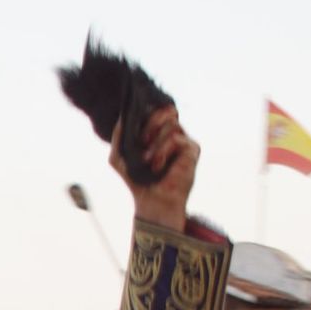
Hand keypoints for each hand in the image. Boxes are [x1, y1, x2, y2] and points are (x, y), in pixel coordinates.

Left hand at [112, 106, 195, 231]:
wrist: (151, 201)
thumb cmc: (137, 180)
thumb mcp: (118, 158)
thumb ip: (118, 137)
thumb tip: (121, 117)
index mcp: (158, 132)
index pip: (158, 109)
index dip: (150, 107)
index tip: (137, 109)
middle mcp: (173, 133)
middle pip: (168, 110)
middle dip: (152, 121)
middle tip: (142, 139)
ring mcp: (184, 140)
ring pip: (171, 124)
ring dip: (155, 143)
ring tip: (147, 161)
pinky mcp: (192, 149)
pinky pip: (175, 139)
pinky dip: (162, 151)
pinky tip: (158, 166)